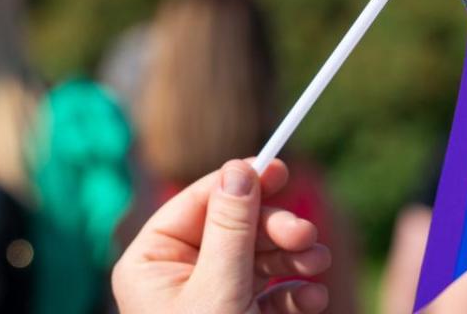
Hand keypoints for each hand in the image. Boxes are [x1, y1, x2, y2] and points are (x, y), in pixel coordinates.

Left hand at [113, 159, 330, 313]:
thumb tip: (239, 169)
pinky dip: (294, 293)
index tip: (280, 167)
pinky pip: (269, 294)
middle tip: (306, 234)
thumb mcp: (218, 289)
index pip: (196, 203)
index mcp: (150, 263)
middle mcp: (177, 277)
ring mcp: (210, 301)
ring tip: (316, 266)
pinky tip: (314, 298)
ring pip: (258, 258)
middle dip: (275, 229)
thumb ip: (231, 227)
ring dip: (292, 258)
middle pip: (233, 228)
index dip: (239, 182)